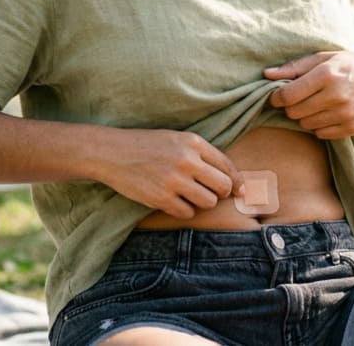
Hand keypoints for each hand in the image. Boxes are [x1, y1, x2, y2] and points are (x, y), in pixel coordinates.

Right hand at [94, 129, 238, 219]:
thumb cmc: (146, 145)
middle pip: (223, 187)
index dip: (237, 181)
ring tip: (187, 195)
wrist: (112, 152)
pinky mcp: (161, 198)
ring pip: (208, 202)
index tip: (241, 191)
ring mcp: (174, 180)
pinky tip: (172, 200)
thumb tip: (231, 180)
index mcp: (193, 142)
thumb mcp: (176, 139)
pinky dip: (183, 210)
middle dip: (219, 192)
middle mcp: (187, 160)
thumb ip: (201, 155)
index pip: (227, 166)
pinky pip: (187, 213)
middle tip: (209, 192)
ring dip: (201, 202)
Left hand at [264, 51, 353, 139]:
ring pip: (306, 125)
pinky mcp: (351, 128)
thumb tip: (266, 74)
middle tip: (299, 99)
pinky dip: (319, 126)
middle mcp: (335, 95)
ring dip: (305, 117)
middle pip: (294, 112)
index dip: (276, 98)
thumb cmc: (353, 66)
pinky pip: (321, 134)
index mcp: (326, 74)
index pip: (287, 95)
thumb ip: (295, 67)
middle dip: (291, 107)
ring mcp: (344, 114)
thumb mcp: (326, 58)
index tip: (277, 97)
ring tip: (316, 105)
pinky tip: (328, 114)